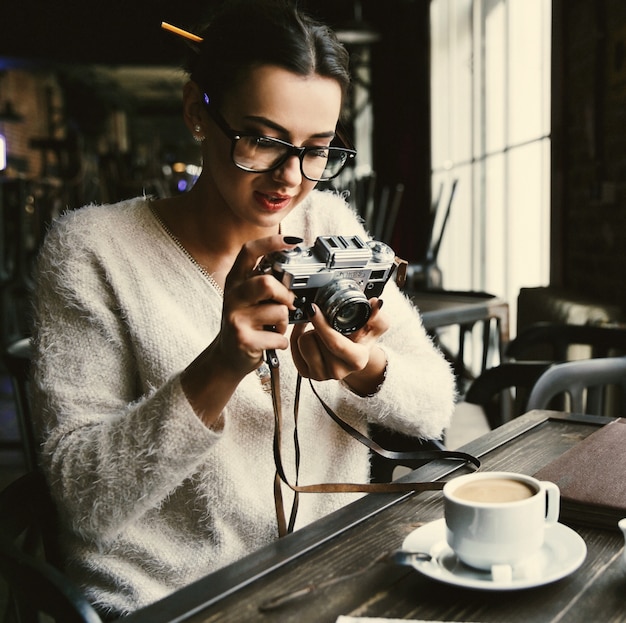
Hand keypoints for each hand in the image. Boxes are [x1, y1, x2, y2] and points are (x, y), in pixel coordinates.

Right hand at [217, 234, 300, 375]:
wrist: (227, 356)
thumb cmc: (246, 323)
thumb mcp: (249, 297)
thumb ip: (265, 282)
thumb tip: (294, 266)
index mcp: (236, 280)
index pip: (249, 251)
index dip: (271, 243)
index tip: (292, 241)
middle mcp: (233, 296)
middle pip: (267, 283)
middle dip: (285, 295)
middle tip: (287, 304)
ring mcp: (236, 318)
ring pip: (279, 312)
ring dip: (284, 323)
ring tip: (274, 327)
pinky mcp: (243, 339)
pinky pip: (278, 336)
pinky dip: (281, 341)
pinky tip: (270, 341)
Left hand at [290, 298, 389, 394]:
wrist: (353, 357)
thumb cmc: (362, 340)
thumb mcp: (375, 327)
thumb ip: (378, 315)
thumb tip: (376, 304)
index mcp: (356, 361)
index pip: (334, 344)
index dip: (322, 324)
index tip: (313, 308)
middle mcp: (338, 372)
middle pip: (314, 340)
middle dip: (317, 327)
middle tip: (327, 323)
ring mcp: (320, 375)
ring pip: (302, 343)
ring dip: (309, 333)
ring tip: (322, 333)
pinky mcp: (306, 373)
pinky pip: (294, 348)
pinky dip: (299, 337)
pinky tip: (311, 335)